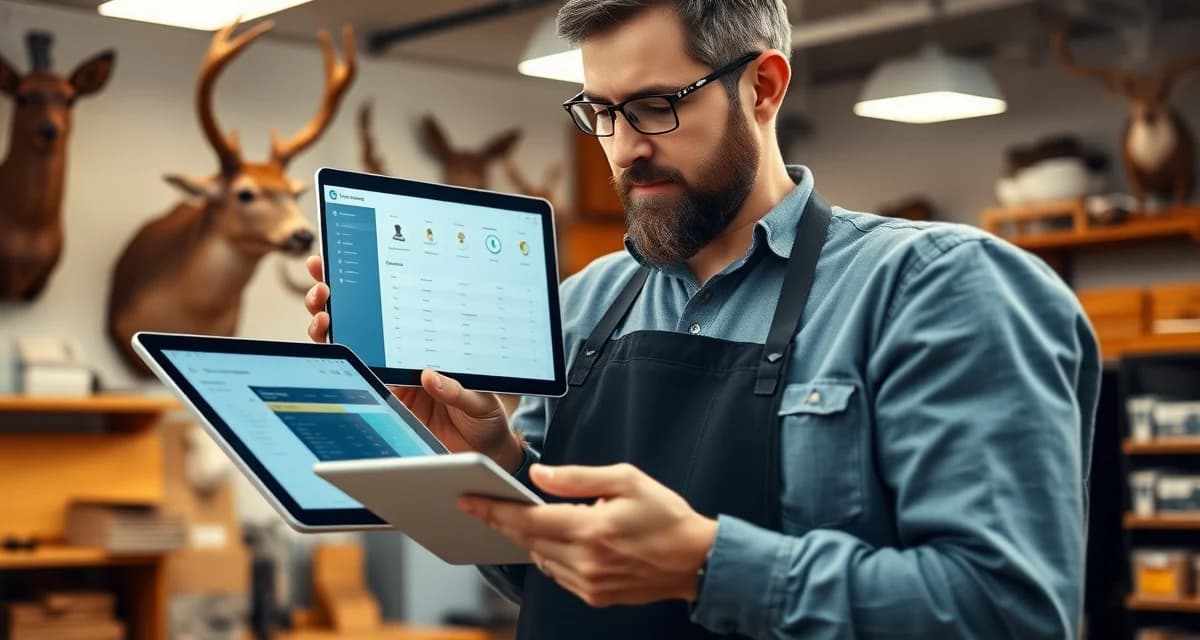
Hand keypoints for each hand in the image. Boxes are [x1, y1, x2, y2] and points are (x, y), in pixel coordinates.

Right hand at [303, 256, 524, 471]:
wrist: (482, 455)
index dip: (370, 289)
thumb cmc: (486, 420)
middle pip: (360, 324)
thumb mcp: (482, 401)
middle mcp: (403, 361)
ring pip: (347, 348)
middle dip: (333, 300)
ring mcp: (388, 382)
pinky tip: (327, 347)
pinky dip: (334, 364)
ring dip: (325, 328)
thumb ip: (458, 391)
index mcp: (428, 348)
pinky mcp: (380, 406)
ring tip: (321, 315)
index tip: (348, 265)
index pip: (396, 312)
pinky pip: (351, 382)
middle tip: (323, 288)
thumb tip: (429, 376)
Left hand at [459, 463, 718, 606]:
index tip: (468, 500)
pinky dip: (552, 556)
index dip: (494, 510)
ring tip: (528, 518)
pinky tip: (559, 539)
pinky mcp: (595, 596)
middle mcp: (586, 561)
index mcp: (591, 530)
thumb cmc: (665, 515)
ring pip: (541, 559)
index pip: (528, 520)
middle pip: (527, 541)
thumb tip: (537, 475)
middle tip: (482, 505)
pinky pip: (559, 575)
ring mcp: (590, 584)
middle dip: (503, 521)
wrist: (696, 560)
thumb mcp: (626, 479)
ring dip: (530, 539)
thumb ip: (577, 478)